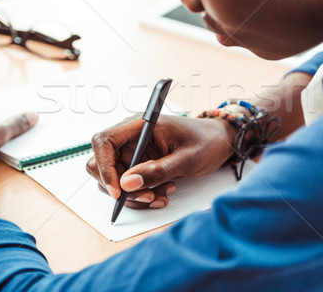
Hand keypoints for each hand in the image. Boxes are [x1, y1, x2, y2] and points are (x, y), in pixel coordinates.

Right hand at [86, 114, 236, 208]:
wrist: (220, 143)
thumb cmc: (207, 141)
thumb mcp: (187, 158)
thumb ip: (157, 171)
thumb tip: (127, 183)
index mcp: (139, 125)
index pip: (103, 141)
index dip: (103, 166)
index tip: (118, 190)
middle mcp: (131, 138)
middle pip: (102, 164)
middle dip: (120, 187)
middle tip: (147, 197)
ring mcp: (134, 153)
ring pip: (116, 180)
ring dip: (135, 194)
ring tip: (163, 195)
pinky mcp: (140, 166)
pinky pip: (130, 186)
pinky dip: (143, 196)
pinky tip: (164, 194)